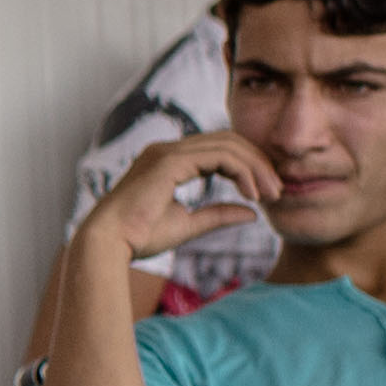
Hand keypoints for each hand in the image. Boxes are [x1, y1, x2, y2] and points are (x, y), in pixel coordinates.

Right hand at [86, 134, 266, 264]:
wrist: (108, 244)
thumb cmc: (138, 238)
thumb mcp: (188, 224)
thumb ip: (218, 215)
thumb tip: (252, 214)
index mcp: (168, 161)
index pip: (219, 150)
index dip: (248, 167)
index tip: (265, 194)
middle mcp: (167, 149)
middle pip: (228, 140)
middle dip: (258, 163)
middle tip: (277, 190)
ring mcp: (167, 151)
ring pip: (228, 144)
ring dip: (256, 167)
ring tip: (270, 193)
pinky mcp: (170, 161)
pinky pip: (220, 156)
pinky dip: (242, 172)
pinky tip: (252, 193)